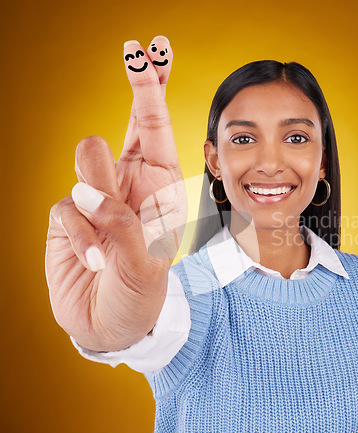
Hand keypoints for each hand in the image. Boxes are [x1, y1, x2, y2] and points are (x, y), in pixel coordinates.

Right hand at [45, 36, 186, 351]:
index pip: (157, 130)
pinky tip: (96, 261)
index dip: (153, 89)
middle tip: (139, 51)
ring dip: (101, 192)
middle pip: (130, 123)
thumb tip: (85, 191)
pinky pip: (66, 208)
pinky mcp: (66, 215)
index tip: (149, 51)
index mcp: (158, 188)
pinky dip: (83, 238)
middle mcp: (128, 184)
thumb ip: (122, 224)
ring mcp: (95, 197)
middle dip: (139, 87)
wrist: (114, 324)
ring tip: (111, 232)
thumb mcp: (148, 262)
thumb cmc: (141, 292)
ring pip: (88, 157)